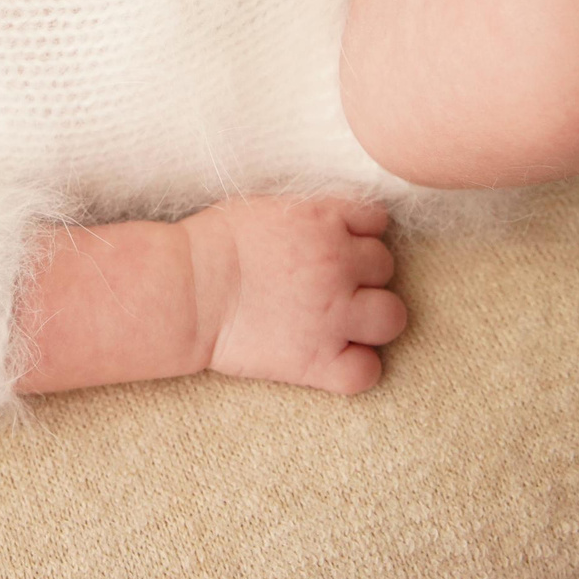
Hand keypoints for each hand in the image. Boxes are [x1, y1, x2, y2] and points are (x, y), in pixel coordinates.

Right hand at [183, 193, 405, 394]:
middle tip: (329, 286)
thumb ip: (309, 215)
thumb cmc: (212, 244)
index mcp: (324, 220)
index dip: (358, 234)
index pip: (376, 220)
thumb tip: (328, 225)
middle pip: (385, 267)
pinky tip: (333, 359)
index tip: (336, 245)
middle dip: (363, 275)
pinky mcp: (318, 359)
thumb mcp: (266, 208)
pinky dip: (356, 368)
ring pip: (392, 316)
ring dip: (372, 318)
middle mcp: (339, 265)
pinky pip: (368, 371)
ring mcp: (334, 314)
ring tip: (342, 322)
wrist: (186, 290)